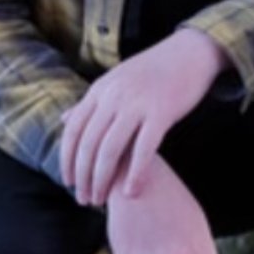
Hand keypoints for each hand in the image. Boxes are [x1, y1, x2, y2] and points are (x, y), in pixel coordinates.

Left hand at [60, 29, 227, 210]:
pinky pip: (143, 149)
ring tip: (101, 200)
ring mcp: (136, 104)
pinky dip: (135, 174)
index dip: (67, 159)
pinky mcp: (161, 112)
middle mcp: (113, 96)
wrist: (189, 52)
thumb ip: (90, 102)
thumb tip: (65, 119)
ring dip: (102, 180)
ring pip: (110, 149)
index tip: (68, 182)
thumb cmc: (152, 71)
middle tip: (84, 200)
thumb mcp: (114, 81)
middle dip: (83, 177)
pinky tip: (132, 192)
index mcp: (99, 90)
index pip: (73, 130)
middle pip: (88, 144)